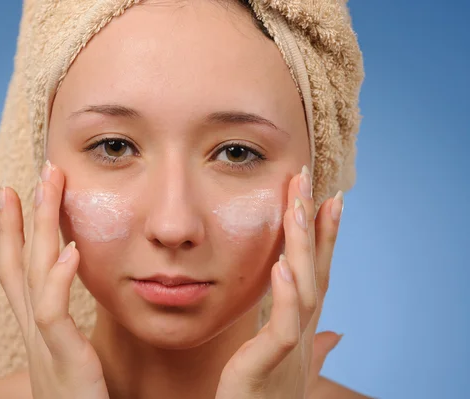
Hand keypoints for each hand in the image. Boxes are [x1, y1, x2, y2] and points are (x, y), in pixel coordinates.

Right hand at [0, 161, 108, 398]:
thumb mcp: (70, 355)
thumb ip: (68, 328)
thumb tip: (76, 296)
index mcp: (38, 329)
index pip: (18, 272)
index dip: (12, 234)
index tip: (15, 197)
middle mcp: (33, 332)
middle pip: (20, 263)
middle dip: (22, 217)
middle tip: (29, 176)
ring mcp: (43, 344)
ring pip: (33, 275)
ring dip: (39, 228)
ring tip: (49, 186)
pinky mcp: (62, 359)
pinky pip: (53, 314)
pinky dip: (58, 279)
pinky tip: (70, 249)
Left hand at [215, 166, 343, 398]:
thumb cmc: (267, 397)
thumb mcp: (288, 362)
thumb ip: (307, 342)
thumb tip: (334, 335)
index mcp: (301, 324)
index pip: (318, 272)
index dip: (325, 237)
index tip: (327, 199)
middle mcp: (303, 330)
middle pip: (317, 270)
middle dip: (315, 225)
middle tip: (310, 182)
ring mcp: (291, 347)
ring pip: (305, 289)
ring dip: (303, 246)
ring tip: (297, 206)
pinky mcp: (270, 362)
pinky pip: (284, 327)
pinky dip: (286, 295)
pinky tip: (282, 266)